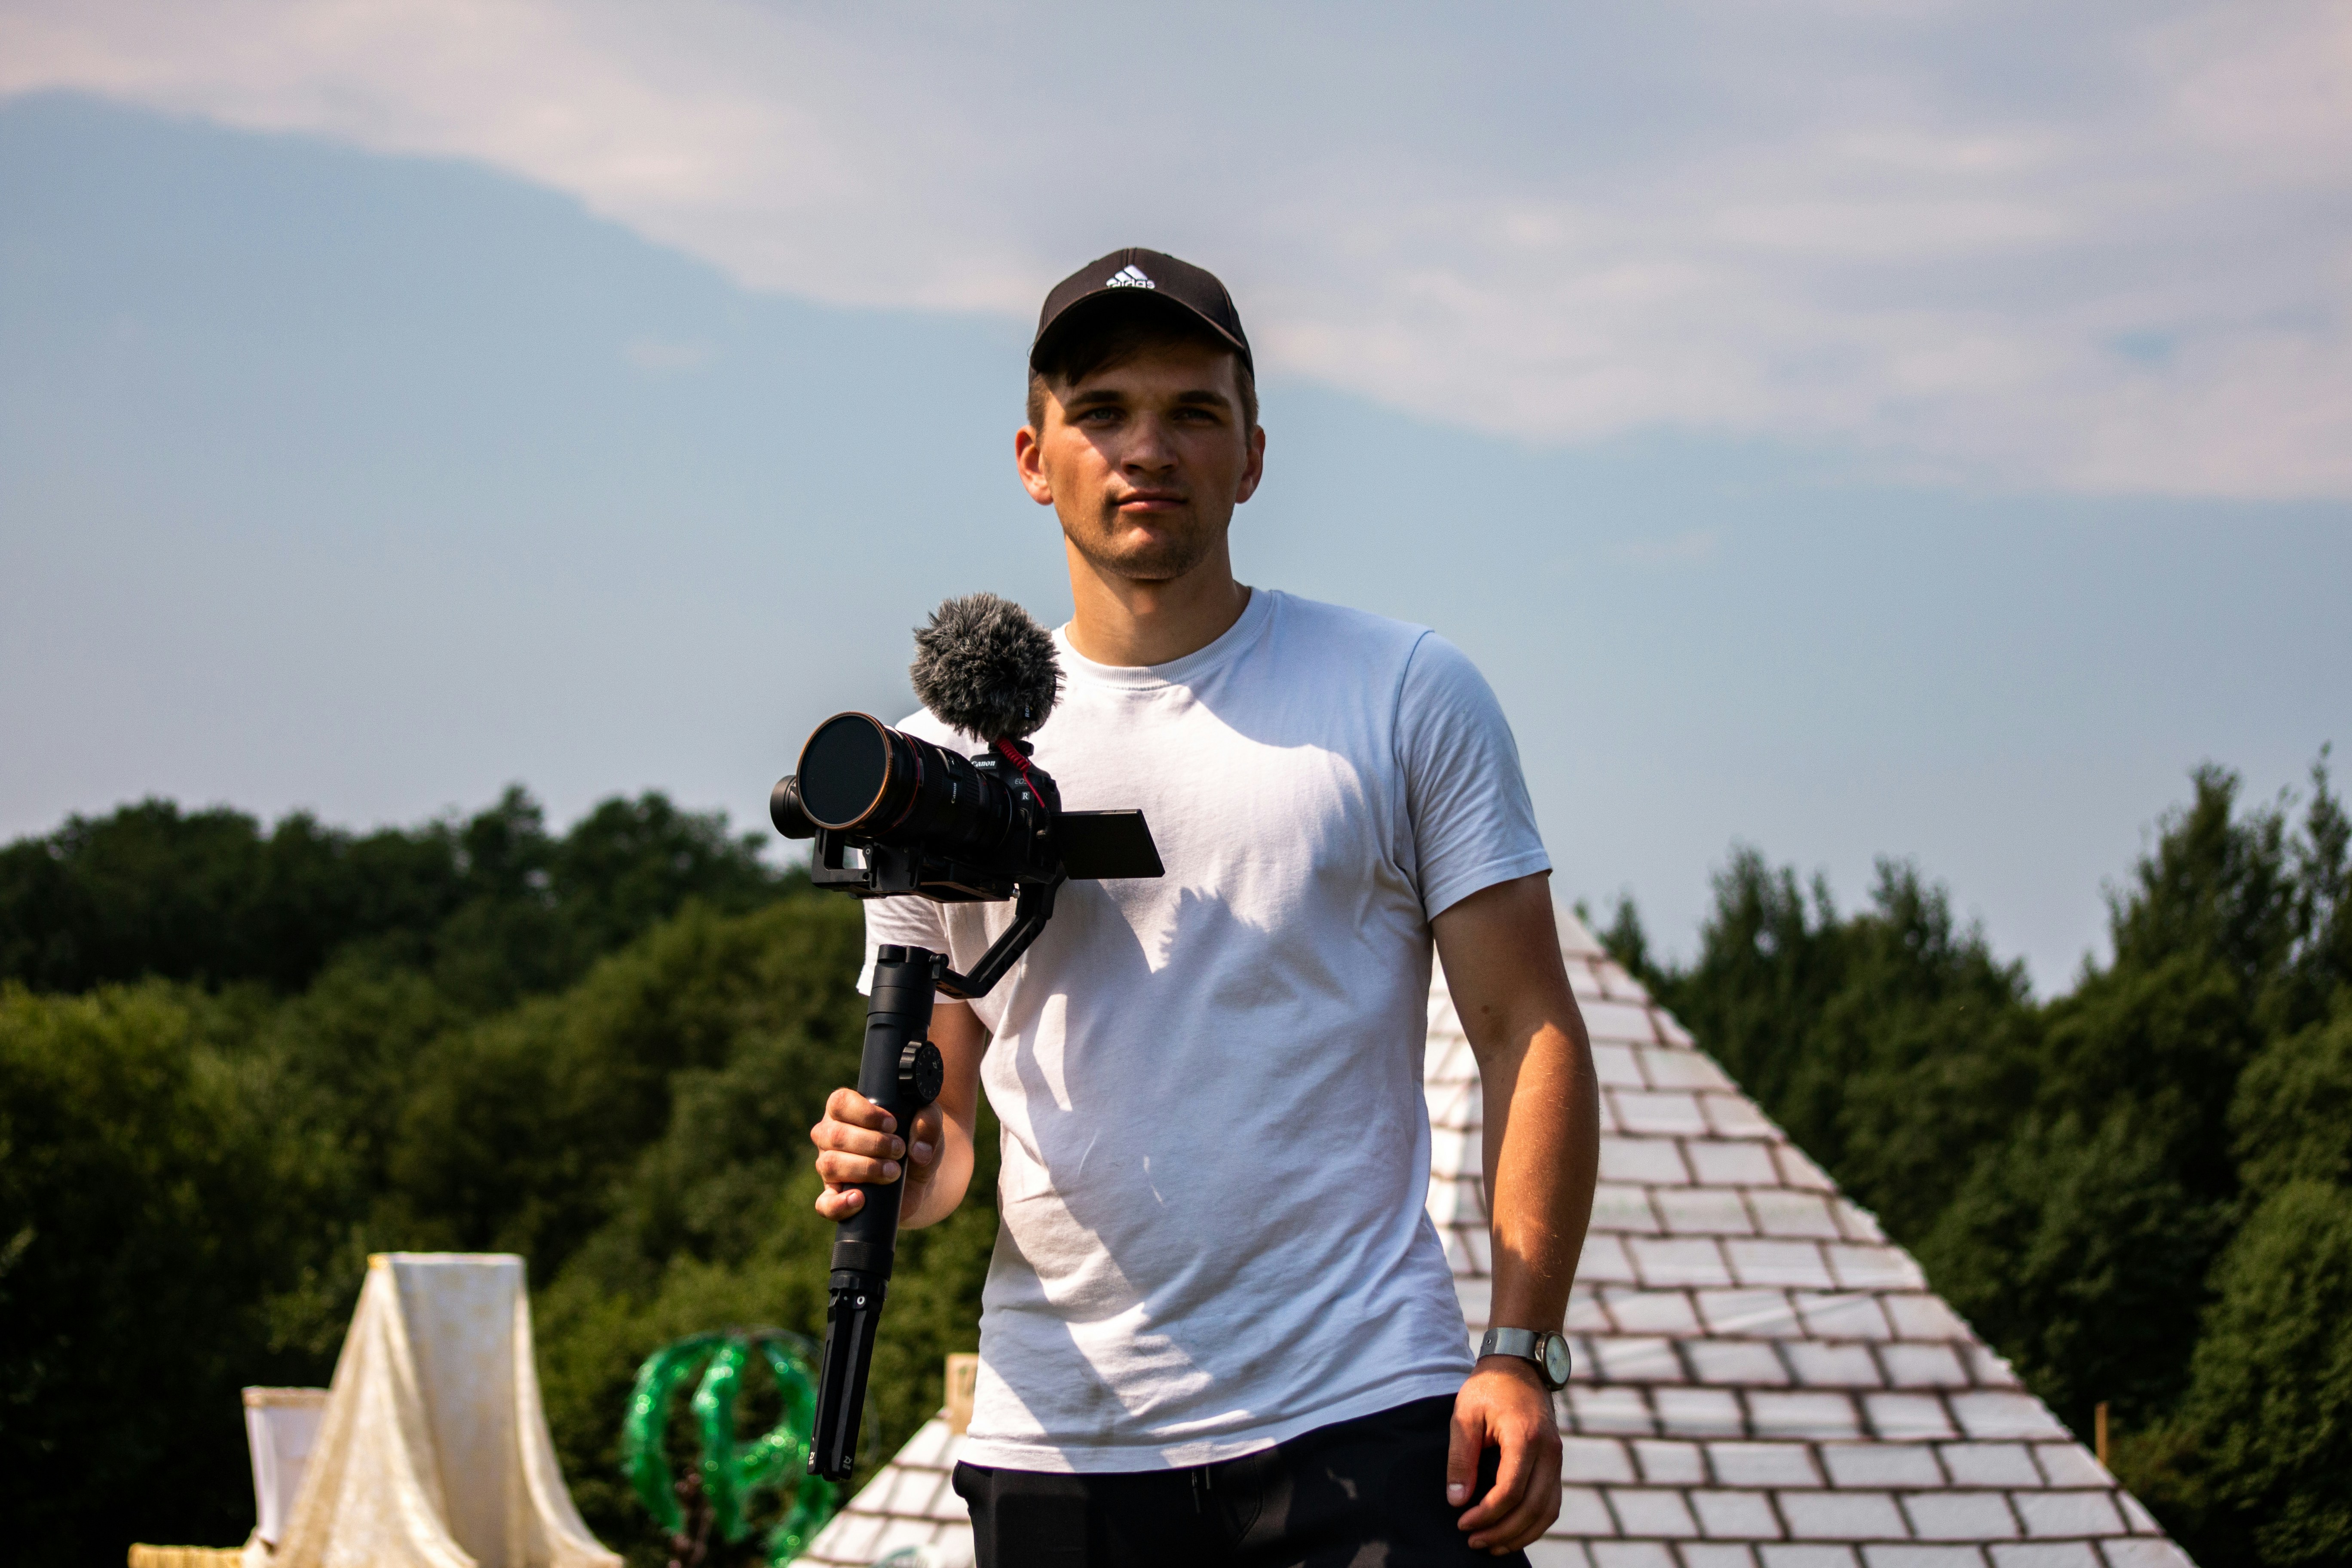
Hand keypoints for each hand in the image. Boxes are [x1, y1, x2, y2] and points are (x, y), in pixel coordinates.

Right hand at [809, 1088, 940, 1221]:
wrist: (917, 1179)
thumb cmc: (915, 1143)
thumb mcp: (929, 1127)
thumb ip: (929, 1122)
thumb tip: (919, 1151)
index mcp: (846, 1111)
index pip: (840, 1103)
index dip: (865, 1114)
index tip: (892, 1125)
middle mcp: (830, 1136)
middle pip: (835, 1135)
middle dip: (873, 1144)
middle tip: (899, 1150)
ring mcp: (829, 1167)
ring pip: (830, 1165)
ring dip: (866, 1168)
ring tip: (893, 1171)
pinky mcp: (835, 1197)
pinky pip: (824, 1204)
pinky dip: (839, 1203)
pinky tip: (859, 1199)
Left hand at [1449, 1357, 1562, 1553]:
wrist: (1519, 1365)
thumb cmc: (1488, 1388)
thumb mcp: (1465, 1416)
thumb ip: (1461, 1458)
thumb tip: (1457, 1501)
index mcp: (1525, 1437)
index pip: (1511, 1490)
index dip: (1487, 1514)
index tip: (1463, 1524)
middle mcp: (1549, 1451)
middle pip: (1532, 1508)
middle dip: (1502, 1532)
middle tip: (1473, 1542)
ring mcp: (1557, 1458)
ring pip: (1547, 1511)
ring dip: (1521, 1534)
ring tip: (1492, 1546)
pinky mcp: (1556, 1463)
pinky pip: (1552, 1503)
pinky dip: (1534, 1523)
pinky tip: (1512, 1532)